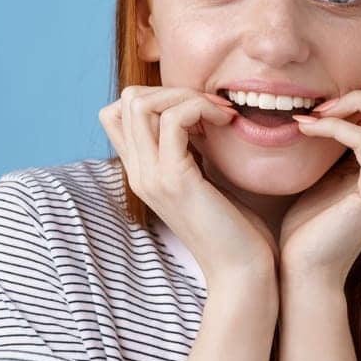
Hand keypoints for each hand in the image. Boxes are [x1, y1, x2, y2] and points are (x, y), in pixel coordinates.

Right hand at [99, 86, 279, 294]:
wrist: (242, 271)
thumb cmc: (236, 230)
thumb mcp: (207, 181)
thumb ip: (194, 152)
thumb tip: (201, 117)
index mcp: (144, 172)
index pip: (118, 114)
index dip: (158, 96)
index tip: (200, 109)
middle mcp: (138, 173)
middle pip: (126, 101)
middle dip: (173, 89)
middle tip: (213, 107)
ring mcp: (151, 177)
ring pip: (141, 103)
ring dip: (187, 96)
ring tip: (221, 114)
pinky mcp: (175, 180)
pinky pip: (174, 120)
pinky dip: (202, 108)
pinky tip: (228, 123)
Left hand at [277, 77, 360, 287]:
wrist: (307, 265)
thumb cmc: (316, 216)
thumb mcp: (341, 163)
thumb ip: (356, 131)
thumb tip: (348, 93)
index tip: (340, 101)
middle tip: (333, 103)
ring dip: (354, 100)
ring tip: (318, 114)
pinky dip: (332, 126)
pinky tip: (305, 129)